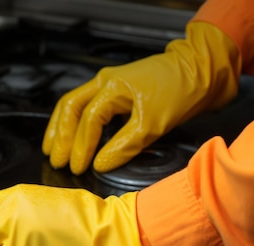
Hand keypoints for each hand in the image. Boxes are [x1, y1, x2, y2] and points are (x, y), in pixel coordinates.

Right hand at [42, 21, 239, 174]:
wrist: (202, 70)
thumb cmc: (181, 93)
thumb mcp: (154, 124)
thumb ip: (124, 146)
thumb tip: (99, 165)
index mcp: (112, 87)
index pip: (88, 120)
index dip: (80, 147)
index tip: (77, 168)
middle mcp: (104, 82)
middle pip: (70, 108)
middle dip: (59, 137)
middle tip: (55, 161)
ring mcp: (107, 83)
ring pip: (73, 105)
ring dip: (60, 128)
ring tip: (51, 149)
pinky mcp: (115, 90)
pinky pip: (85, 105)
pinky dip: (74, 123)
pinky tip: (70, 136)